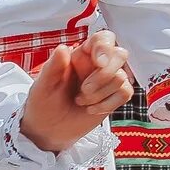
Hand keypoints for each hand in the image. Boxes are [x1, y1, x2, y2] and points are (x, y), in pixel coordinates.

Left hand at [22, 31, 131, 153]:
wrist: (49, 131)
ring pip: (121, 77)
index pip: (103, 38)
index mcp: (81, 55)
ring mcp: (108, 81)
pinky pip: (125, 93)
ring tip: (81, 101)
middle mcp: (97, 65)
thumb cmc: (44, 104)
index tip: (99, 62)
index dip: (105, 47)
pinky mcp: (115, 96)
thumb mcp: (43, 85)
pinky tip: (92, 109)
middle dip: (105, 75)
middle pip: (120, 55)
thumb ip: (53, 66)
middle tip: (84, 90)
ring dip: (100, 94)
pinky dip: (108, 103)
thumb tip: (62, 48)